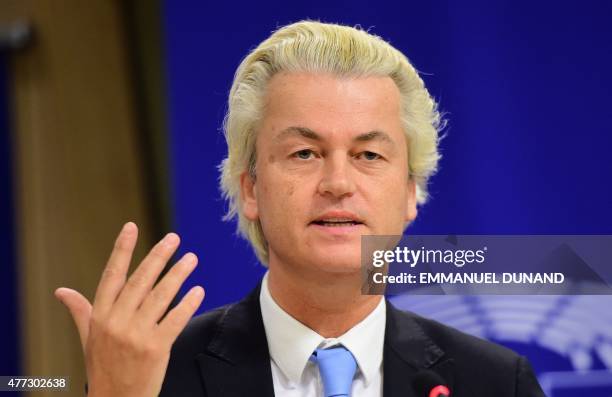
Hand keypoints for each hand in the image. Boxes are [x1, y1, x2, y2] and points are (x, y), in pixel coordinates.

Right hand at [55, 222, 203, 396]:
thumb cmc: (102, 366)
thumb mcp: (88, 338)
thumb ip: (80, 310)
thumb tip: (61, 291)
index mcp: (101, 316)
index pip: (112, 275)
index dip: (122, 249)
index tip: (131, 226)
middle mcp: (117, 322)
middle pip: (140, 280)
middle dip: (158, 256)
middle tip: (174, 238)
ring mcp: (136, 335)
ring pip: (160, 296)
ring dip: (178, 274)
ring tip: (191, 258)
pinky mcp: (156, 348)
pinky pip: (175, 319)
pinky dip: (187, 303)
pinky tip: (198, 290)